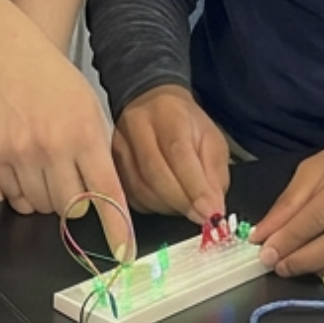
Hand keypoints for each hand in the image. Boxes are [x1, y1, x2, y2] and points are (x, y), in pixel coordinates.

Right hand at [0, 37, 131, 252]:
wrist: (12, 58)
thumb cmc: (58, 85)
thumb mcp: (92, 112)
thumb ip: (99, 156)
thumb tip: (106, 204)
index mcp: (84, 134)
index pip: (105, 193)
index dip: (116, 228)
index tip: (123, 253)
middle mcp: (51, 147)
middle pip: (70, 208)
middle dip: (74, 201)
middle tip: (69, 175)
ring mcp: (18, 154)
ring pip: (39, 208)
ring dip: (45, 198)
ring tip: (44, 165)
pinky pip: (8, 201)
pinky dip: (18, 194)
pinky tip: (22, 169)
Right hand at [111, 85, 228, 223]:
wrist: (150, 105)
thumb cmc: (186, 125)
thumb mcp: (212, 140)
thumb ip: (214, 175)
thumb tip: (213, 209)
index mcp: (168, 115)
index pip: (178, 153)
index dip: (195, 187)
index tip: (211, 213)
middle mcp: (137, 127)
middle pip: (155, 173)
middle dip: (181, 202)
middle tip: (201, 217)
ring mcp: (118, 146)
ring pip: (140, 188)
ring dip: (167, 206)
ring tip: (185, 207)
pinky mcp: (109, 164)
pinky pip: (129, 195)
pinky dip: (151, 206)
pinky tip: (165, 203)